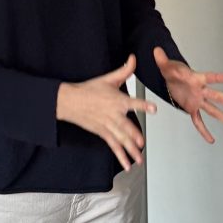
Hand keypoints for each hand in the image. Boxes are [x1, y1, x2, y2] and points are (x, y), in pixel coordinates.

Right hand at [56, 55, 156, 170]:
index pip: (133, 103)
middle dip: (134, 136)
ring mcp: (107, 125)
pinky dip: (120, 156)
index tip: (153, 109)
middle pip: (126, 127)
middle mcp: (113, 114)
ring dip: (130, 150)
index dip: (143, 105)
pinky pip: (113, 146)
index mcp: (117, 100)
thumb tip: (133, 58)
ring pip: (121, 140)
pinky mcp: (102, 133)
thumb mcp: (108, 78)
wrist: (69, 101)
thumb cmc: (89, 89)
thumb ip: (124, 70)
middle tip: (142, 144)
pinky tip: (127, 165)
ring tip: (139, 159)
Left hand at [153, 46, 222, 143]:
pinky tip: (210, 139)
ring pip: (213, 110)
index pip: (209, 77)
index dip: (218, 77)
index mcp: (196, 78)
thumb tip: (156, 50)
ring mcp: (198, 101)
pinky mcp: (192, 109)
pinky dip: (204, 131)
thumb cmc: (173, 71)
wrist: (172, 79)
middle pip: (217, 96)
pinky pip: (199, 122)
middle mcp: (200, 91)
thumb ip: (162, 59)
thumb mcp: (166, 65)